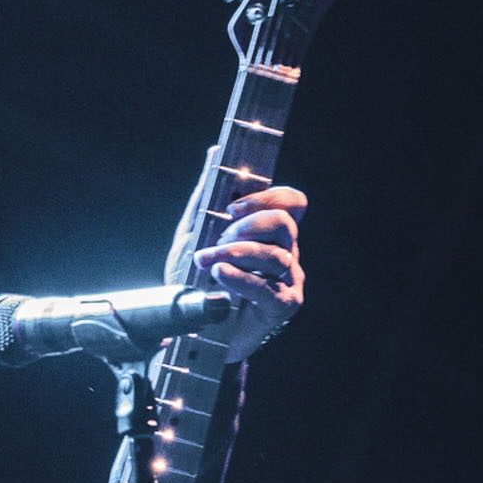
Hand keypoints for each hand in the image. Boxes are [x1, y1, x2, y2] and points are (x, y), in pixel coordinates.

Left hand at [193, 186, 305, 361]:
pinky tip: (220, 274)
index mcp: (270, 234)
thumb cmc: (196, 283)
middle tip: (220, 237)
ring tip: (207, 262)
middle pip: (285, 224)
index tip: (234, 207)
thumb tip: (214, 153)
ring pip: (275, 255)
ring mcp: (287, 281)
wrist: (190, 329)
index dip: (269, 197)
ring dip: (235, 254)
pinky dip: (241, 278)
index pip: (292, 202)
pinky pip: (268, 287)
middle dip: (249, 225)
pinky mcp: (283, 307)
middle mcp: (285, 254)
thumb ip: (205, 198)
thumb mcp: (192, 235)